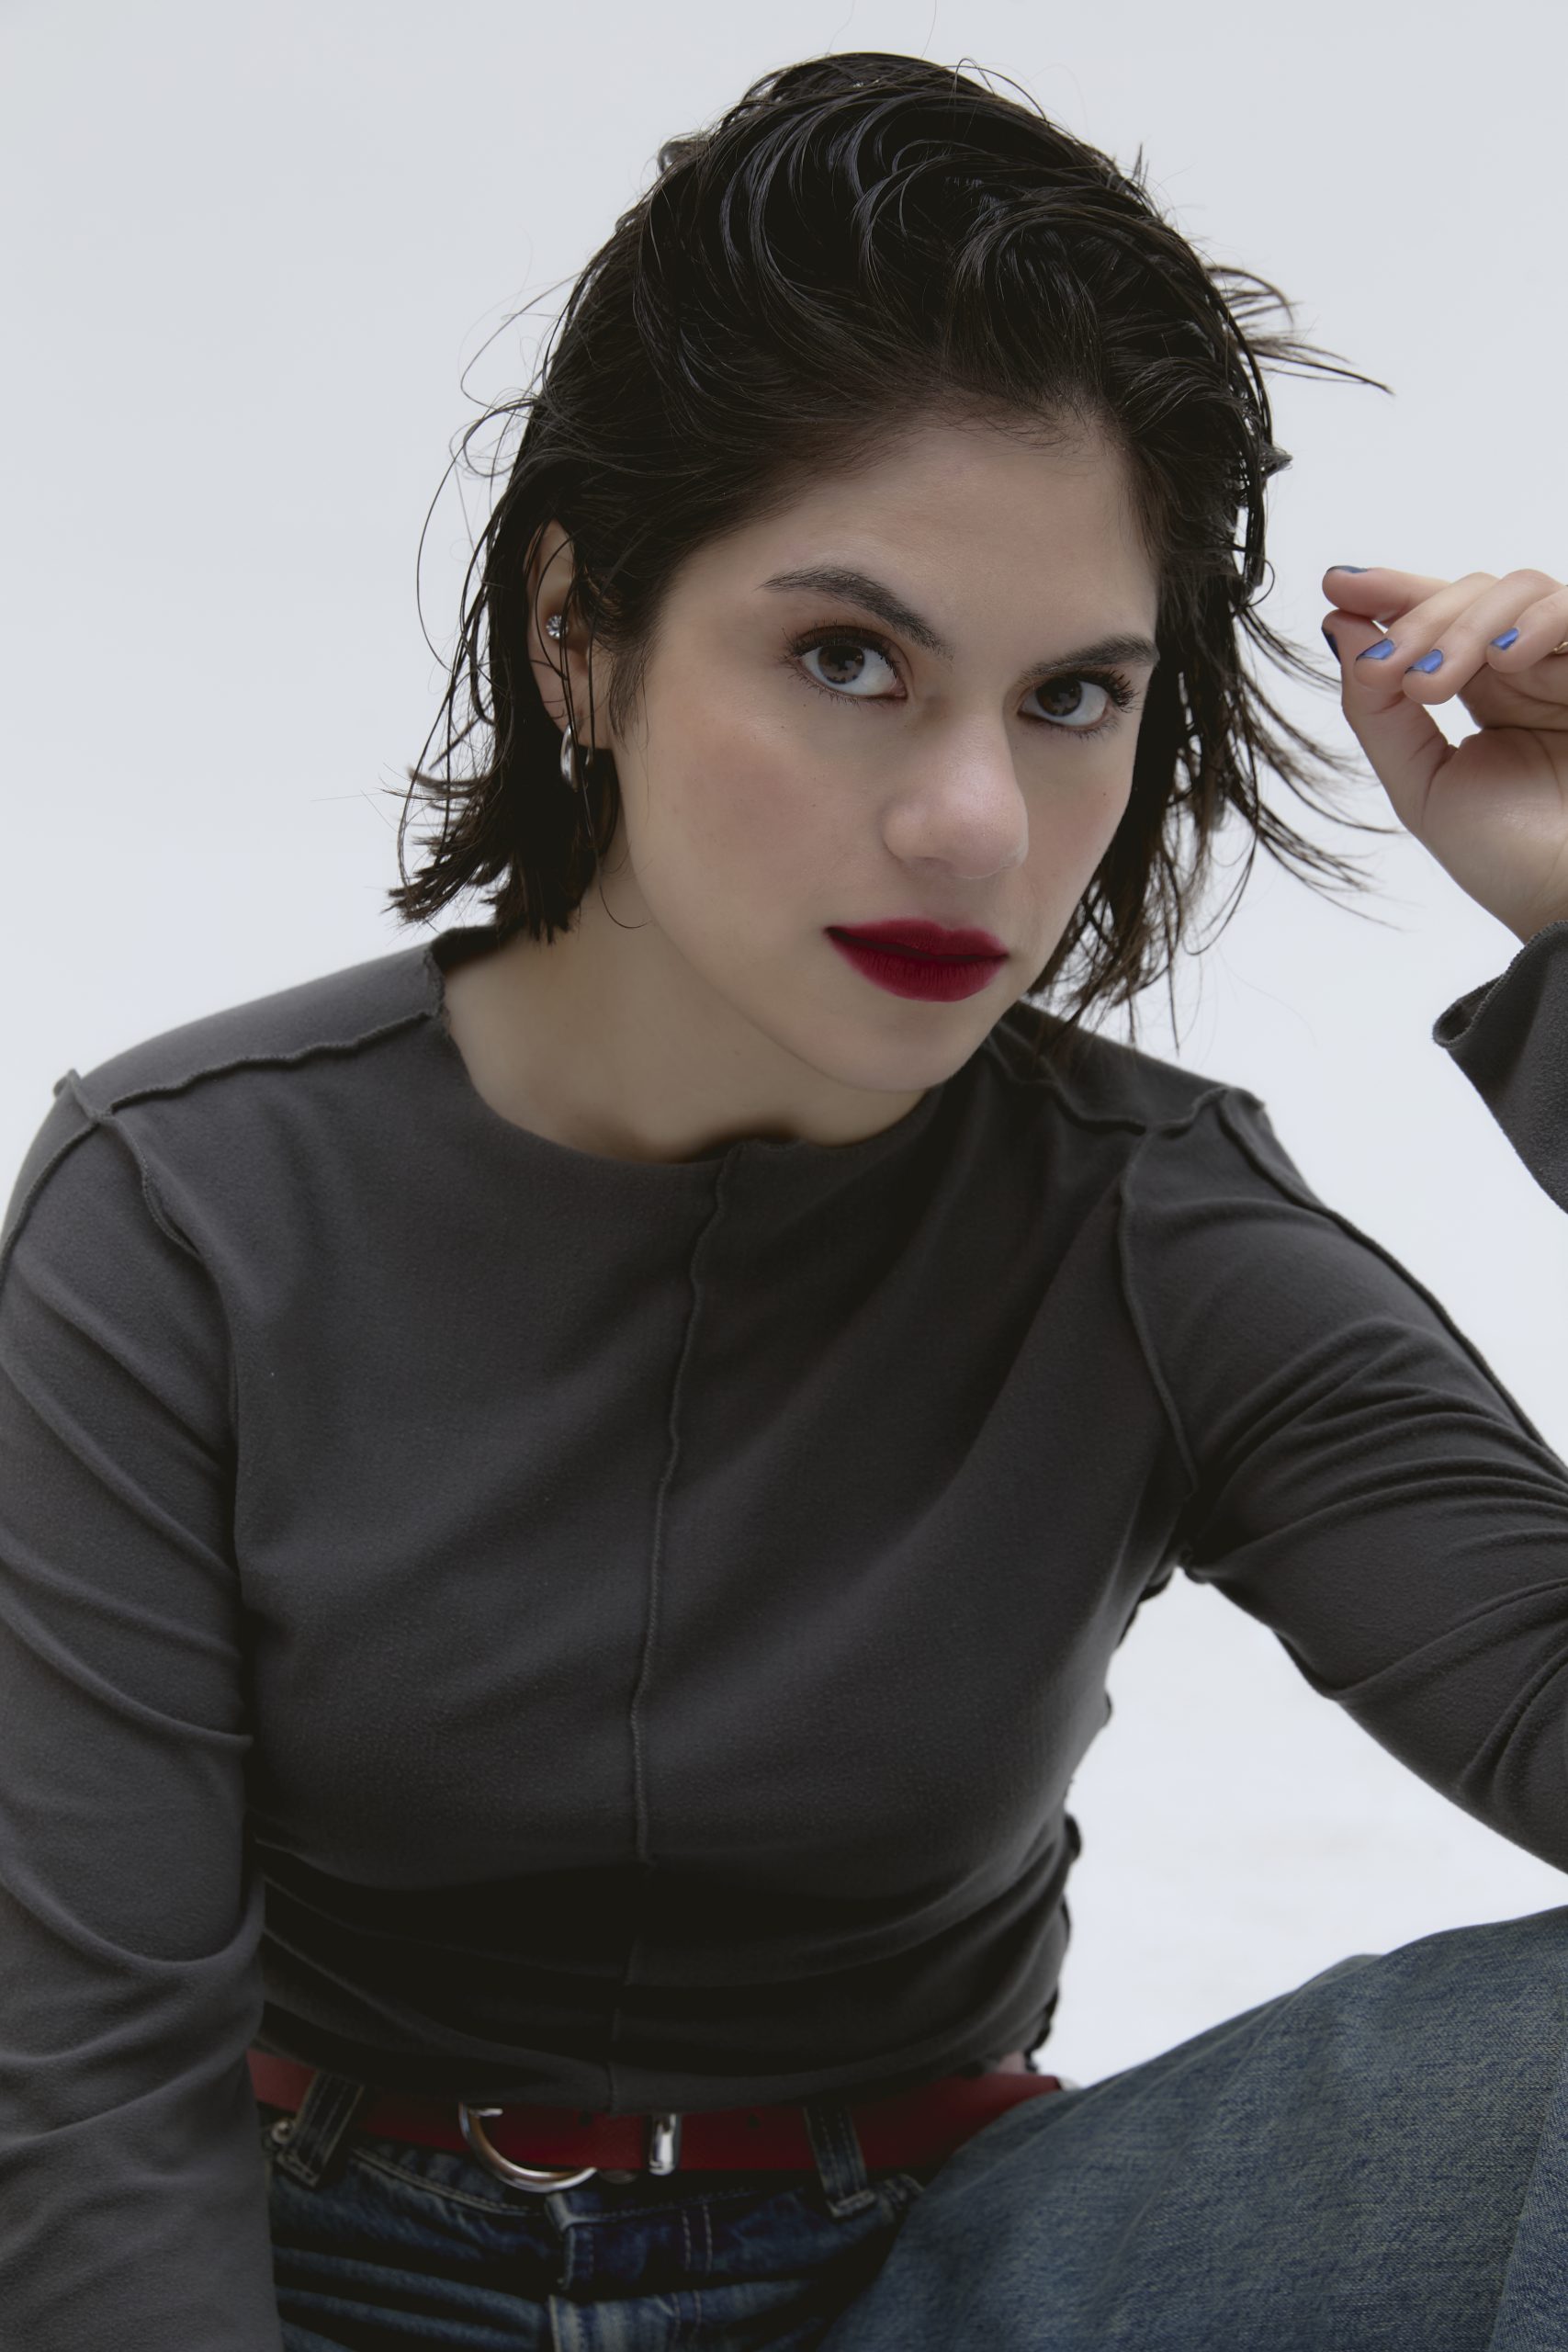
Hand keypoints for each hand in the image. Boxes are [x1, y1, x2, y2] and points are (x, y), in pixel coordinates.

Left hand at [1320, 565, 1567, 945]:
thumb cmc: (1510, 859)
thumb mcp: (1423, 785)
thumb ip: (1379, 713)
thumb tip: (1343, 629)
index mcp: (1487, 692)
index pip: (1438, 619)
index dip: (1391, 593)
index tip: (1338, 586)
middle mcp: (1532, 669)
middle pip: (1473, 594)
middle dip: (1418, 620)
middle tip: (1387, 670)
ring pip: (1520, 590)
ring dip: (1463, 626)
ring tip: (1431, 685)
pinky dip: (1539, 622)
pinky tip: (1505, 660)